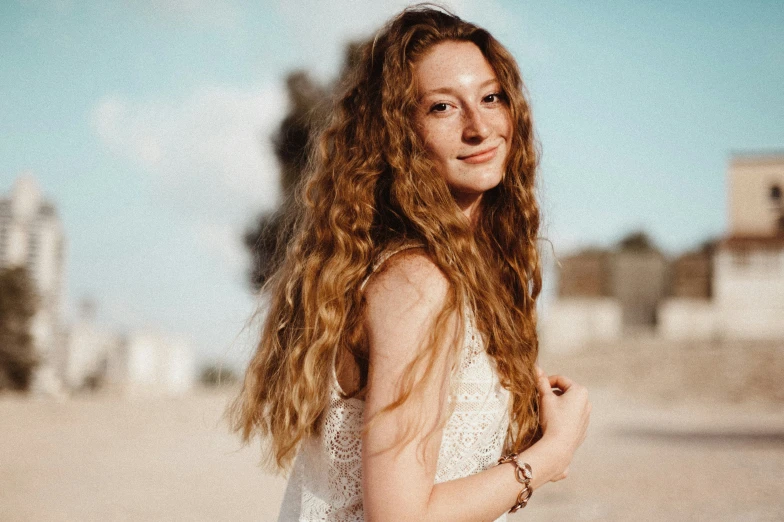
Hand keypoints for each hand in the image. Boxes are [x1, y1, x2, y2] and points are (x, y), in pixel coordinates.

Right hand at [535, 366, 590, 481]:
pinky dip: (562, 415)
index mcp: (580, 391)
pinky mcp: (583, 428)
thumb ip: (541, 382)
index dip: (546, 381)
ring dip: (557, 404)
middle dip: (551, 393)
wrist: (559, 447)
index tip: (536, 388)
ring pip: (568, 404)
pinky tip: (553, 423)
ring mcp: (586, 416)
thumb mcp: (545, 398)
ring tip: (545, 411)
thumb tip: (536, 367)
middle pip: (565, 391)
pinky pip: (571, 417)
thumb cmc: (553, 419)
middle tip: (539, 399)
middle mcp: (587, 402)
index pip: (560, 379)